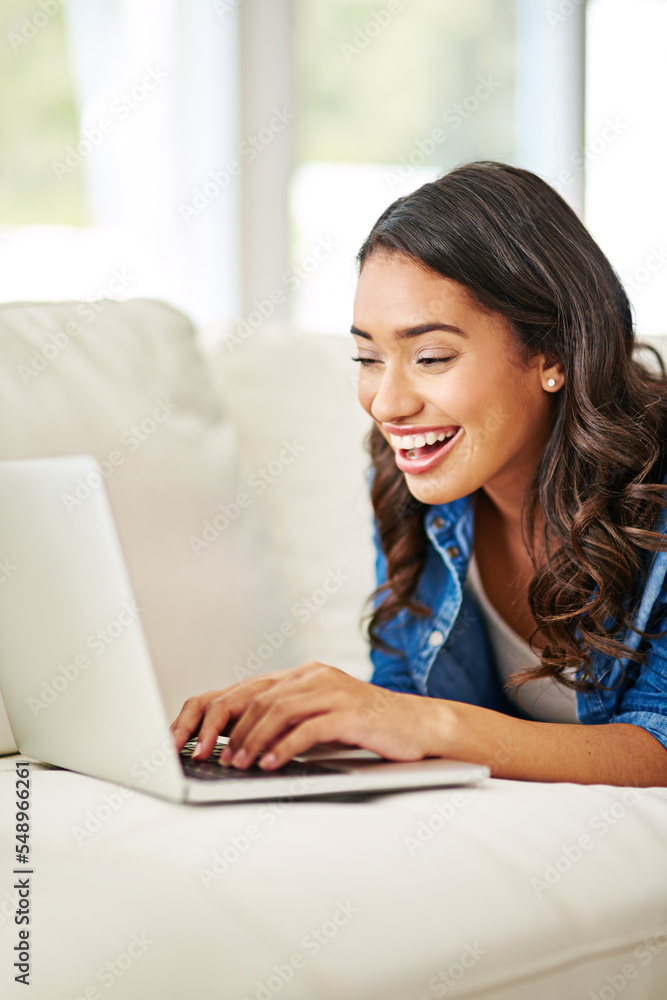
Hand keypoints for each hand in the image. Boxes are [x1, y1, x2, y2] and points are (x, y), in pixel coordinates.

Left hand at [170, 661, 447, 769]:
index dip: (211, 713)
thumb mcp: (318, 721)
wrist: (419, 726)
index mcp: (301, 677)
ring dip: (251, 740)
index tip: (186, 741)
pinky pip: (309, 727)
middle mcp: (313, 677)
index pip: (244, 690)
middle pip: (254, 697)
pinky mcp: (351, 711)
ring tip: (237, 764)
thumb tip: (237, 746)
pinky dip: (285, 747)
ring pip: (277, 710)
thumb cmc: (366, 728)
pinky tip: (271, 764)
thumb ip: (285, 724)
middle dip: (223, 729)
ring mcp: (333, 690)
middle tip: (204, 756)